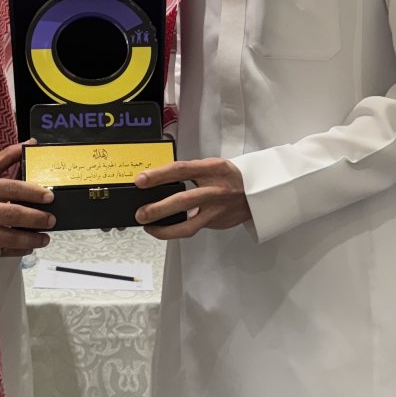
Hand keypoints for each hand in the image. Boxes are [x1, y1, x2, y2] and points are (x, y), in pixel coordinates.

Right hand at [0, 142, 54, 260]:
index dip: (32, 192)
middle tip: (52, 219)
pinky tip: (29, 247)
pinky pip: (2, 251)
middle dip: (36, 218)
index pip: (10, 187)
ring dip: (31, 239)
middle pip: (12, 214)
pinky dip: (18, 251)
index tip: (49, 196)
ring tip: (45, 238)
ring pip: (9, 237)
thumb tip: (30, 144)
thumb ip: (5, 158)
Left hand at [134, 157, 250, 238]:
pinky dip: (175, 231)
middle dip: (159, 208)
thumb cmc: (227, 177)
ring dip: (165, 228)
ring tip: (148, 226)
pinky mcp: (215, 222)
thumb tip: (158, 178)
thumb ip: (188, 171)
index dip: (159, 175)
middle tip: (141, 213)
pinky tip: (163, 229)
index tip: (141, 180)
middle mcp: (215, 189)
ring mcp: (215, 209)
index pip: (181, 170)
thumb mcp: (210, 166)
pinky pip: (193, 229)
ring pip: (189, 224)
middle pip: (184, 200)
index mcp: (211, 169)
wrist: (254, 192)